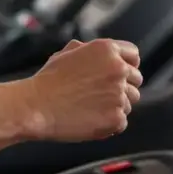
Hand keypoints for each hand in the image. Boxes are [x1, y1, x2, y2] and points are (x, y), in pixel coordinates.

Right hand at [21, 39, 142, 141]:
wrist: (36, 106)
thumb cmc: (48, 81)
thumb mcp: (67, 53)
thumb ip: (91, 50)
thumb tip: (104, 55)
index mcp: (106, 50)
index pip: (133, 55)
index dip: (126, 64)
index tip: (119, 74)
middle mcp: (117, 69)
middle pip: (136, 79)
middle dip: (123, 85)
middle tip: (101, 93)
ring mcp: (119, 94)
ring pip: (130, 102)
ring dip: (116, 105)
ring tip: (91, 107)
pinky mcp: (116, 118)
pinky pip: (122, 121)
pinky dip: (109, 123)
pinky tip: (90, 118)